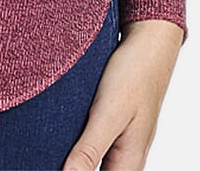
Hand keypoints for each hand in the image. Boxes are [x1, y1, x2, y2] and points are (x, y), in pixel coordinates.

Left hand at [61, 19, 182, 169]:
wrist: (150, 41)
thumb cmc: (133, 75)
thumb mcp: (107, 113)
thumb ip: (89, 150)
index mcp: (128, 162)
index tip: (52, 164)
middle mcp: (128, 157)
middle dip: (75, 167)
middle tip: (49, 154)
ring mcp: (123, 140)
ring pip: (98, 162)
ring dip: (79, 158)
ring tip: (53, 148)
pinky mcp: (116, 124)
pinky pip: (97, 145)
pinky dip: (81, 145)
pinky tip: (65, 135)